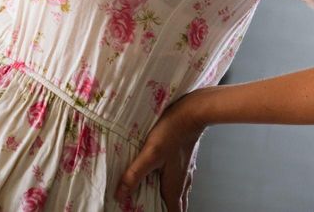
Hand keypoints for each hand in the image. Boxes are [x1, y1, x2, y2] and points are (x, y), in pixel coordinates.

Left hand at [114, 91, 207, 210]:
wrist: (192, 112)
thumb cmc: (173, 132)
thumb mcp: (150, 154)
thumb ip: (134, 174)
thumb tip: (120, 194)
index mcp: (174, 186)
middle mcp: (183, 181)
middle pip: (178, 205)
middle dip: (166, 210)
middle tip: (153, 208)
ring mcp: (186, 170)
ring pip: (179, 192)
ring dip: (169, 198)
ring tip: (156, 198)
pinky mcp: (186, 159)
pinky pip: (180, 178)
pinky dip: (171, 184)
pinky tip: (163, 176)